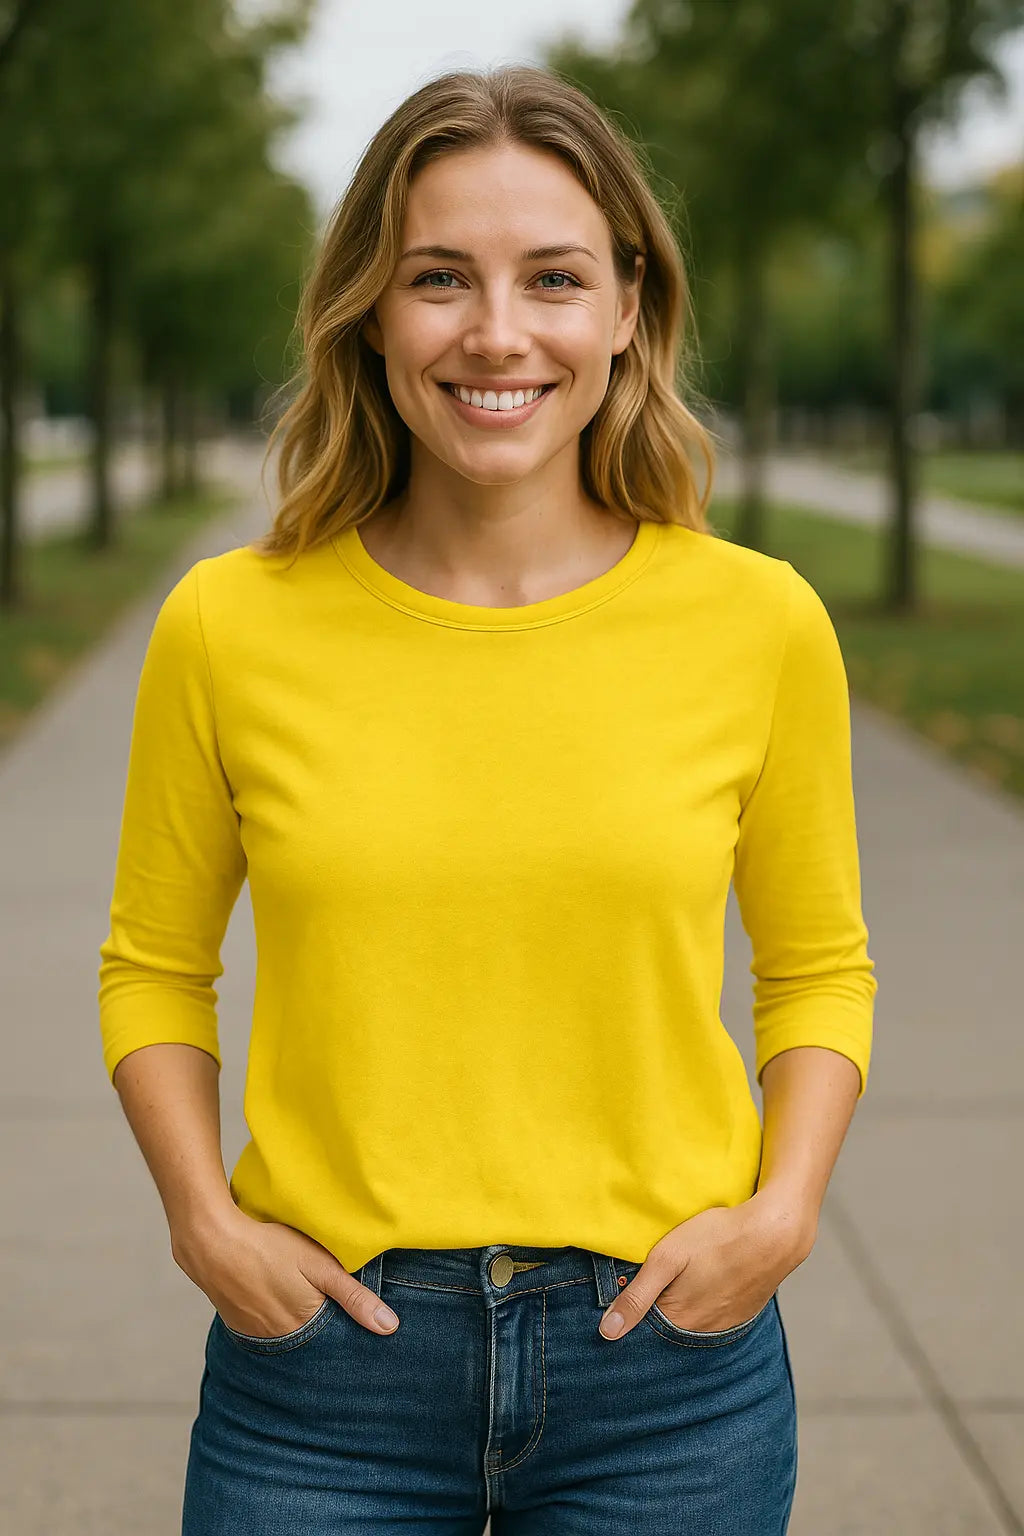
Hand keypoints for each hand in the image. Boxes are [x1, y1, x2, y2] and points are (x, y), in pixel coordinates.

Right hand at [171, 1207, 399, 1336]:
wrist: (211, 1242)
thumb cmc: (269, 1248)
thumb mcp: (319, 1265)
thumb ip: (354, 1296)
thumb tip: (389, 1327)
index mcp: (304, 1328)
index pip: (335, 1338)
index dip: (344, 1322)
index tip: (352, 1311)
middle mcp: (279, 1340)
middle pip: (311, 1337)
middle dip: (321, 1323)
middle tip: (322, 1296)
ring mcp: (255, 1334)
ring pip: (286, 1332)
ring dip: (295, 1318)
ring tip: (296, 1292)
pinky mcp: (237, 1323)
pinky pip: (263, 1326)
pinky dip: (272, 1314)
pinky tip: (273, 1292)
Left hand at [599, 1193, 813, 1339]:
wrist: (774, 1234)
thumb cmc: (717, 1239)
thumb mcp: (667, 1258)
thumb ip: (637, 1296)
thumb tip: (607, 1332)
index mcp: (679, 1322)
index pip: (644, 1329)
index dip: (632, 1310)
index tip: (626, 1292)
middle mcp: (702, 1333)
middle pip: (668, 1328)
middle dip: (656, 1310)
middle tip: (657, 1280)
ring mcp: (725, 1324)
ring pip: (691, 1323)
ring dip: (682, 1307)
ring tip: (683, 1278)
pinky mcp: (742, 1313)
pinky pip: (714, 1317)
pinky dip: (704, 1304)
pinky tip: (706, 1282)